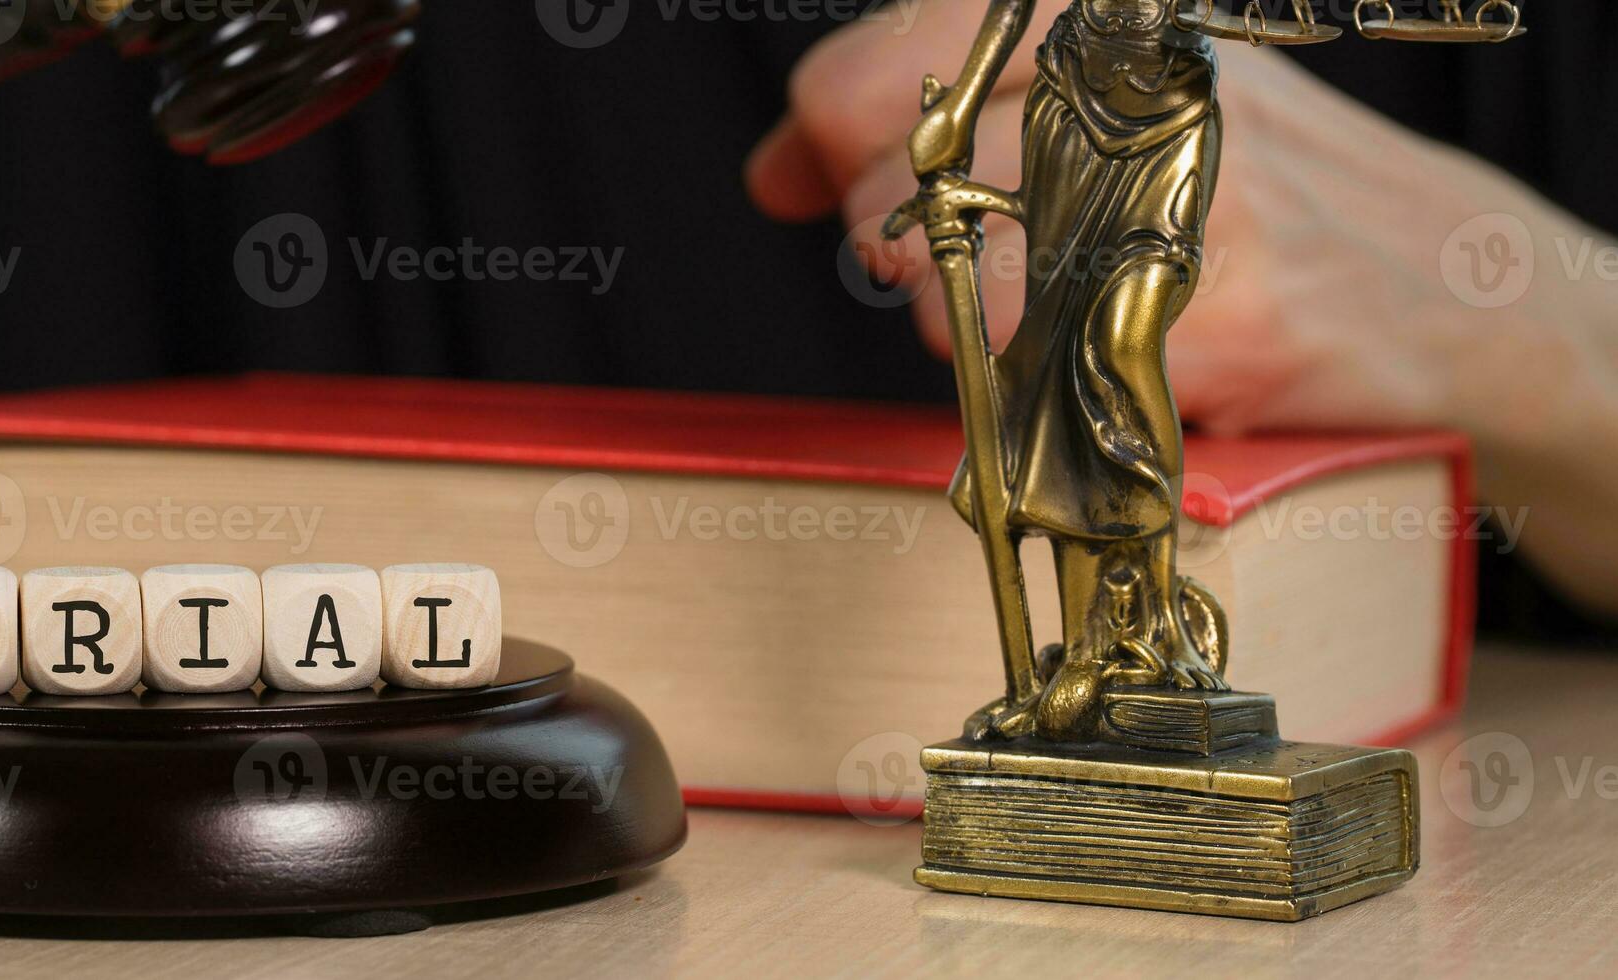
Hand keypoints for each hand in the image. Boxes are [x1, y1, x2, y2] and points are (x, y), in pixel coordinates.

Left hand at [752, 1, 1543, 433]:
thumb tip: (779, 166)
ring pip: (958, 251)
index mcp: (1125, 28)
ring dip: (942, 304)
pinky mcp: (1215, 319)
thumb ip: (965, 119)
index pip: (905, 48)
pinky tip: (1062, 363)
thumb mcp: (1141, 114)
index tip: (804, 170)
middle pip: (909, 152)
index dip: (829, 121)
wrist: (1477, 301)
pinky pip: (1032, 351)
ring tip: (1012, 312)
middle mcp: (1154, 94)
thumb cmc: (1281, 205)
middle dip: (878, 221)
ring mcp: (1188, 201)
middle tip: (922, 256)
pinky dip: (1011, 375)